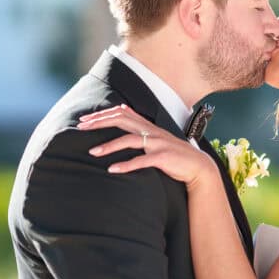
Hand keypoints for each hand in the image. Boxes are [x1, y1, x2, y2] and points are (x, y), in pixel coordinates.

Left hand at [78, 104, 213, 190]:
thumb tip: (123, 108)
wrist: (198, 166)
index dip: (102, 114)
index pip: (121, 112)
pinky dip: (126, 165)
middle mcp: (151, 131)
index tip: (84, 119)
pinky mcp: (162, 158)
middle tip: (80, 127)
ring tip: (92, 152)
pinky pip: (141, 161)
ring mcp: (157, 143)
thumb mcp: (155, 135)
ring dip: (109, 146)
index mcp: (148, 125)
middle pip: (121, 120)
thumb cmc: (174, 153)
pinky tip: (112, 170)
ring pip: (129, 140)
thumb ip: (139, 124)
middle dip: (99, 122)